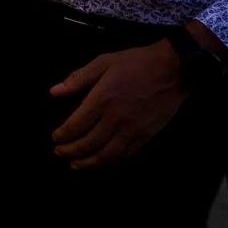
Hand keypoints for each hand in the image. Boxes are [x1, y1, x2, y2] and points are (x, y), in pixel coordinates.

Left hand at [49, 41, 186, 169]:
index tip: (55, 138)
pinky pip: (124, 156)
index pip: (75, 125)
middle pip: (87, 143)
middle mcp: (115, 118)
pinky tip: (100, 162)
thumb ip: (77, 78)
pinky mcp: (146, 137)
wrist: (173, 70)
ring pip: (105, 155)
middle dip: (70, 151)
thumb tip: (53, 92)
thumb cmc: (136, 63)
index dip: (62, 135)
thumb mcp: (103, 62)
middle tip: (59, 153)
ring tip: (75, 165)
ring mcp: (132, 130)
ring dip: (88, 163)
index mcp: (102, 99)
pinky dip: (109, 162)